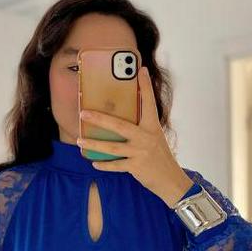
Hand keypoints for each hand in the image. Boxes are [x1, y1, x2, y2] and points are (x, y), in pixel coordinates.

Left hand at [76, 66, 192, 206]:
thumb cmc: (160, 157)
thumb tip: (123, 119)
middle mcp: (146, 137)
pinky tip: (94, 162)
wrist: (171, 180)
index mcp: (153, 126)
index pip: (149, 102)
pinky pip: (116, 165)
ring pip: (112, 147)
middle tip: (83, 113)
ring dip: (94, 144)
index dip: (145, 86)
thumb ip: (142, 127)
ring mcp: (140, 152)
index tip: (140, 70)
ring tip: (80, 141)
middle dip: (99, 119)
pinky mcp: (136, 167)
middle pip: (119, 126)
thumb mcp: (155, 138)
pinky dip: (104, 165)